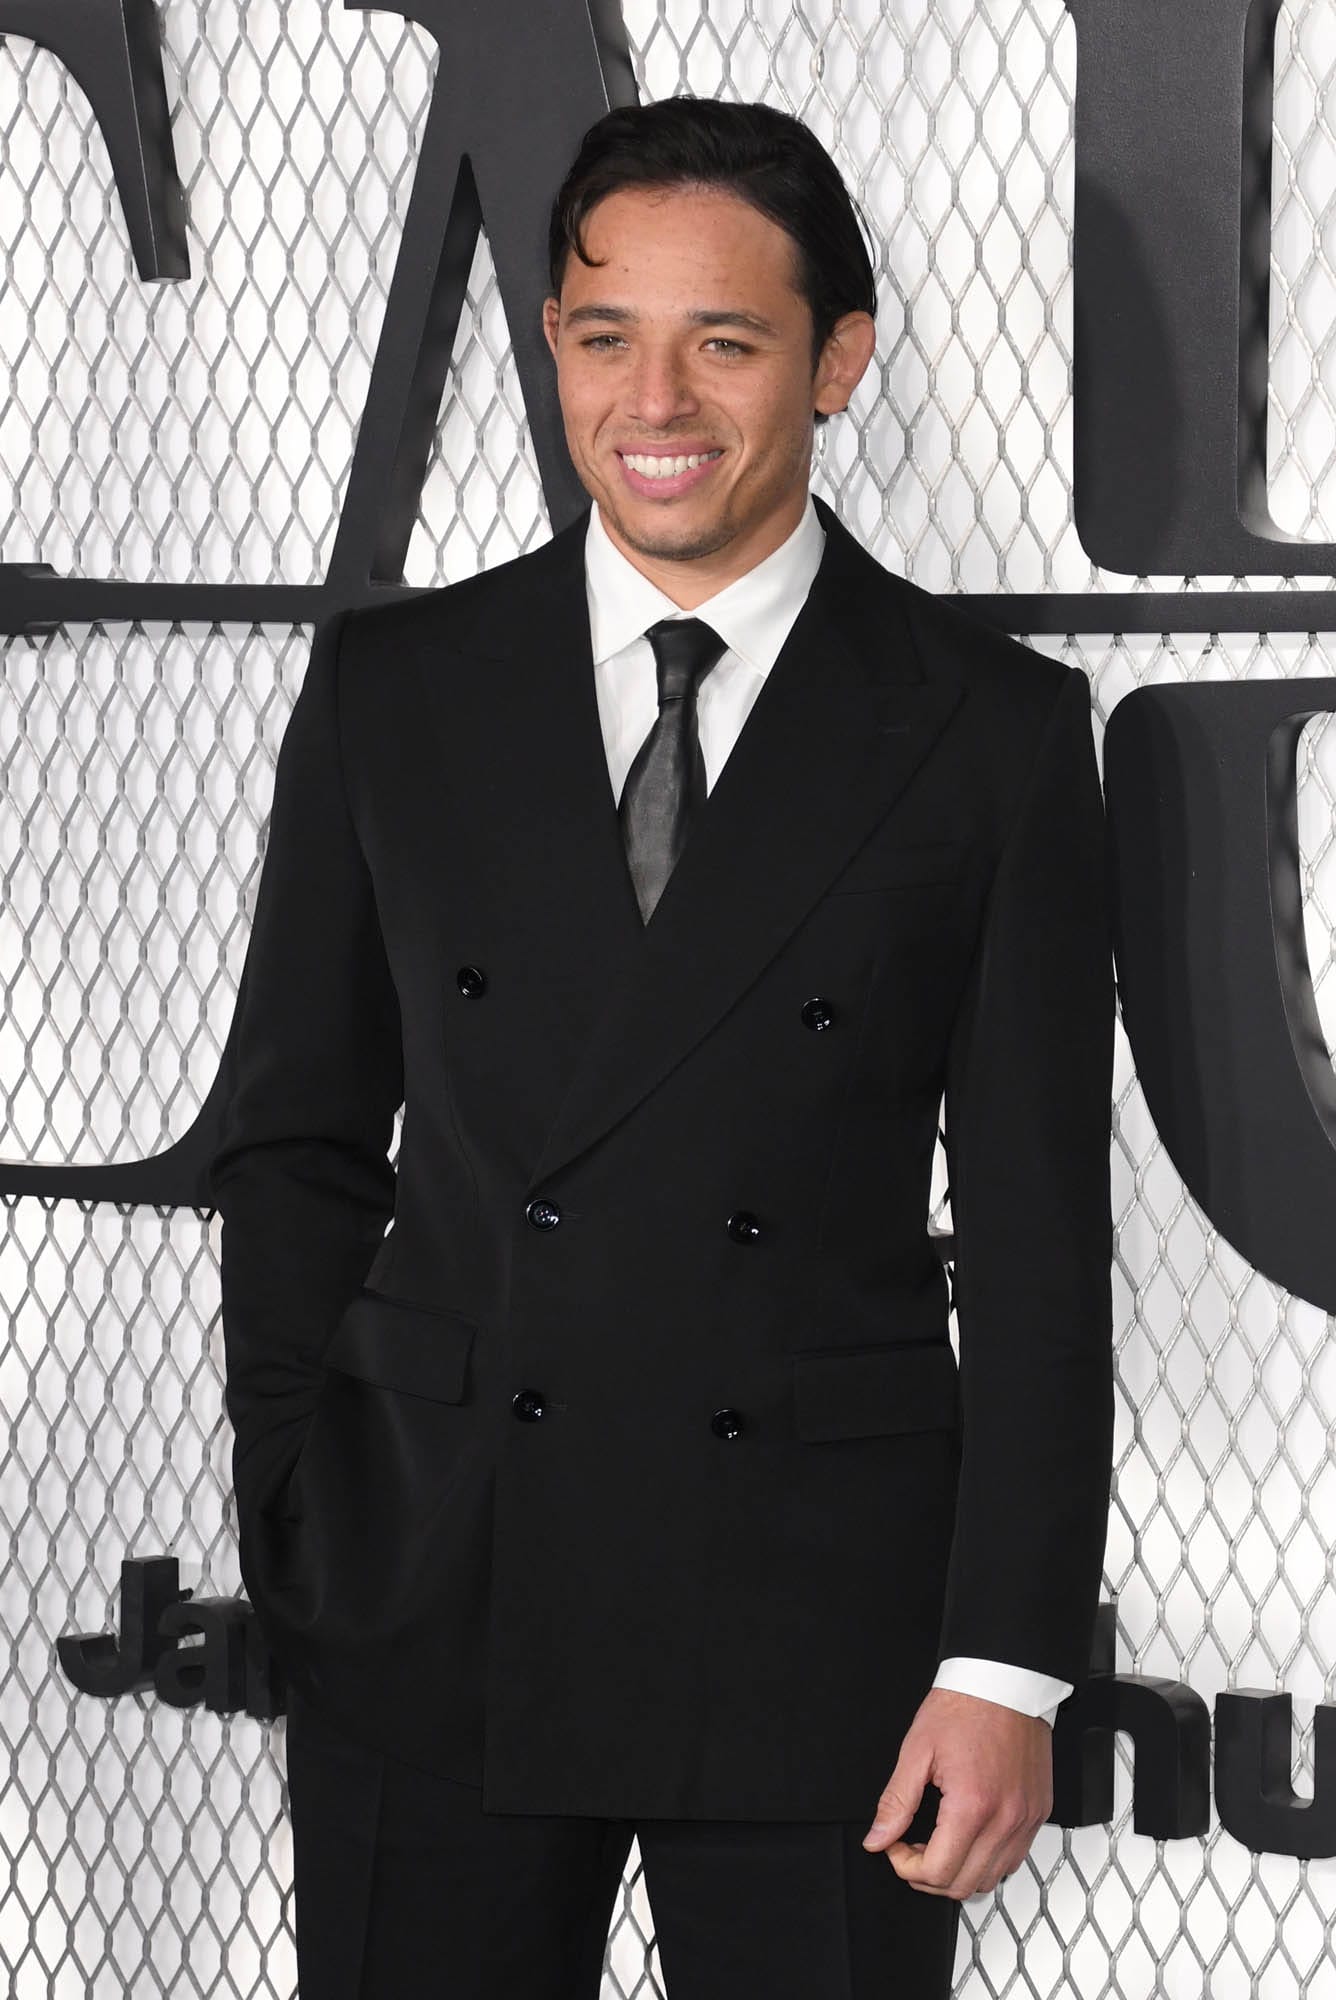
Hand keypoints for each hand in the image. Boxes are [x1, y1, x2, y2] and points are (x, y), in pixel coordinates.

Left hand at [861, 1688, 1052, 1898]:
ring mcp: (1027, 1819)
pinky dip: (987, 1860)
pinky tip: (968, 1837)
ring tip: (939, 1843)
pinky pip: (1014, 1858)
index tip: (894, 1847)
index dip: (906, 1867)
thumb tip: (877, 1839)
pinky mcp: (1039, 1813)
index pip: (938, 1870)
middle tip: (910, 1849)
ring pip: (991, 1878)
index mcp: (972, 1805)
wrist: (1004, 1680)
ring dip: (959, 1872)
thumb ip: (896, 1802)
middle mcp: (1006, 1820)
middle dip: (928, 1875)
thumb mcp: (917, 1750)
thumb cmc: (963, 1707)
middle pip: (964, 1884)